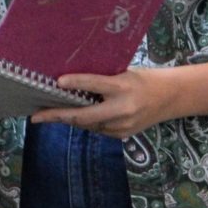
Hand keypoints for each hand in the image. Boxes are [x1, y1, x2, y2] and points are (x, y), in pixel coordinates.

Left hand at [32, 65, 184, 138]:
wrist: (170, 97)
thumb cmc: (143, 79)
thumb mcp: (125, 73)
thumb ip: (102, 79)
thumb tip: (72, 81)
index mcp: (123, 87)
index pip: (96, 84)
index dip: (76, 83)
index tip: (58, 82)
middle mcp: (123, 109)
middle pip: (84, 115)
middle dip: (58, 116)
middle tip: (37, 116)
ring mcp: (122, 125)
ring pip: (88, 124)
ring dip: (69, 119)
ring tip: (49, 114)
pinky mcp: (122, 135)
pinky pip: (97, 129)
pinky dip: (85, 122)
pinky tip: (75, 116)